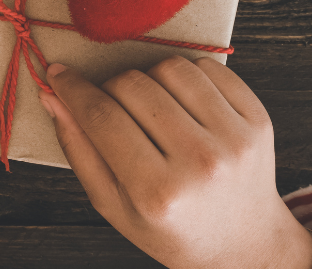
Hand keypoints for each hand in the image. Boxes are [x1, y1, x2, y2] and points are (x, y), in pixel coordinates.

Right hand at [38, 57, 311, 268]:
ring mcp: (234, 139)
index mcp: (156, 193)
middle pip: (132, 85)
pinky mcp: (258, 119)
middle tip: (114, 110)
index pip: (101, 116)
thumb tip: (54, 95)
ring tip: (152, 109)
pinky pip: (209, 68)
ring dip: (150, 79)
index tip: (59, 76)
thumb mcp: (113, 205)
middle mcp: (199, 163)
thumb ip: (79, 150)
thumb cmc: (172, 227)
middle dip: (110, 89)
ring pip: (170, 67)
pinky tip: (183, 105)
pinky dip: (187, 77)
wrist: (244, 244)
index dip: (73, 89)